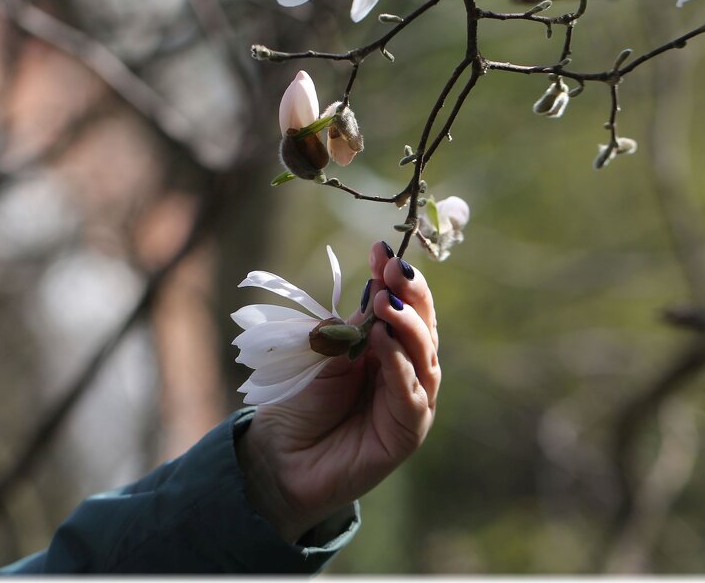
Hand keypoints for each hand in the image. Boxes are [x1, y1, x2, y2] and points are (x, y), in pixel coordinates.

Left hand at [237, 240, 440, 542]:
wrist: (280, 457)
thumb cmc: (301, 402)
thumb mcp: (326, 352)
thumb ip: (355, 325)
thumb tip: (380, 282)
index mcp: (389, 349)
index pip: (405, 307)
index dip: (398, 278)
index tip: (381, 247)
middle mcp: (407, 373)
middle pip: (424, 328)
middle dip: (411, 294)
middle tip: (394, 268)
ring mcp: (411, 403)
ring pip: (425, 358)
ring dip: (407, 325)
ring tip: (386, 301)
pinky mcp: (408, 433)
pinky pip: (411, 394)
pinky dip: (399, 365)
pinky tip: (383, 342)